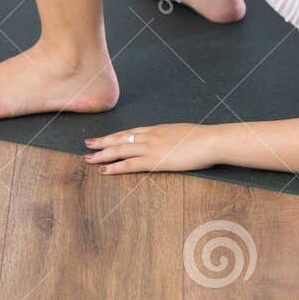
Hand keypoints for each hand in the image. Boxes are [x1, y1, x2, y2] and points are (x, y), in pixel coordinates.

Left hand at [84, 124, 217, 174]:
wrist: (210, 141)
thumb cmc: (204, 138)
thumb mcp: (184, 133)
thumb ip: (174, 137)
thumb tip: (173, 141)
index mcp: (158, 129)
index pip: (131, 132)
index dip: (116, 135)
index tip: (104, 137)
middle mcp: (150, 136)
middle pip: (120, 138)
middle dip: (103, 142)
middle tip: (87, 144)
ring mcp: (151, 147)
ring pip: (120, 150)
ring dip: (102, 154)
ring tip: (88, 158)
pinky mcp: (154, 160)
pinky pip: (129, 164)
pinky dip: (115, 167)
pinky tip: (104, 170)